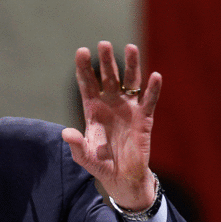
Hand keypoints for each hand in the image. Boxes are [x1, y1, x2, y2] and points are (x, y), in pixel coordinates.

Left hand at [61, 41, 161, 210]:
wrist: (121, 177)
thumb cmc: (100, 164)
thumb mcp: (84, 156)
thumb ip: (75, 144)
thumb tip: (66, 132)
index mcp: (93, 109)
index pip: (87, 84)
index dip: (84, 68)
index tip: (81, 51)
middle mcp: (110, 104)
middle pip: (108, 77)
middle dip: (106, 61)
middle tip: (103, 44)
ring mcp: (128, 109)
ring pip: (130, 82)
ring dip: (131, 65)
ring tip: (131, 47)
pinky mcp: (144, 118)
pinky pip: (149, 101)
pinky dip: (152, 89)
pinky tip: (155, 76)